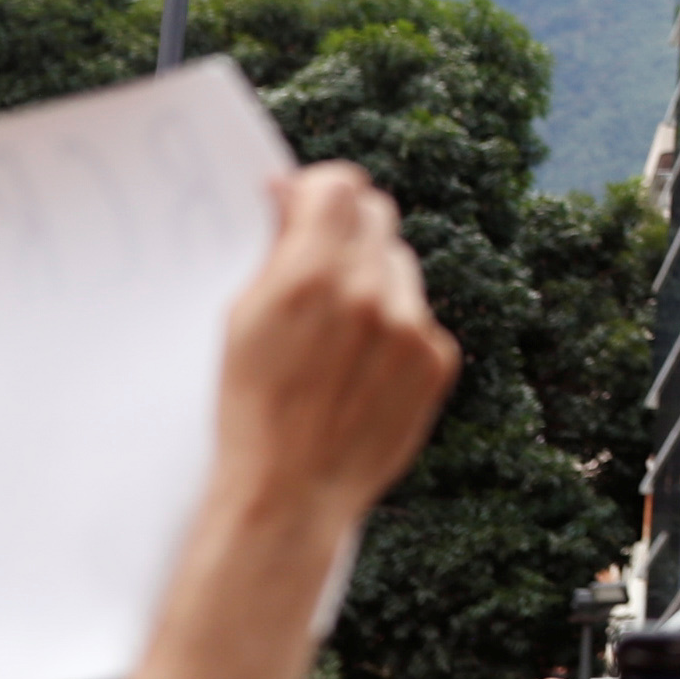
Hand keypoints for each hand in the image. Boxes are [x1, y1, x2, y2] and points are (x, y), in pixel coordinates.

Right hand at [218, 166, 460, 531]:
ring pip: (399, 267)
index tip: (304, 207)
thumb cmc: (249, 408)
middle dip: (347, 230)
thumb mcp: (241, 321)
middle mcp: (370, 292)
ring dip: (372, 281)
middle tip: (320, 260)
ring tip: (337, 331)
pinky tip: (362, 367)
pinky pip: (420, 316)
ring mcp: (412, 326)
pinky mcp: (438, 359)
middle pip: (376, 217)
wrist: (291, 493)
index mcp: (310, 275)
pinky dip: (395, 329)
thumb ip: (276, 252)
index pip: (341, 185)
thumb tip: (290, 194)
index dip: (320, 192)